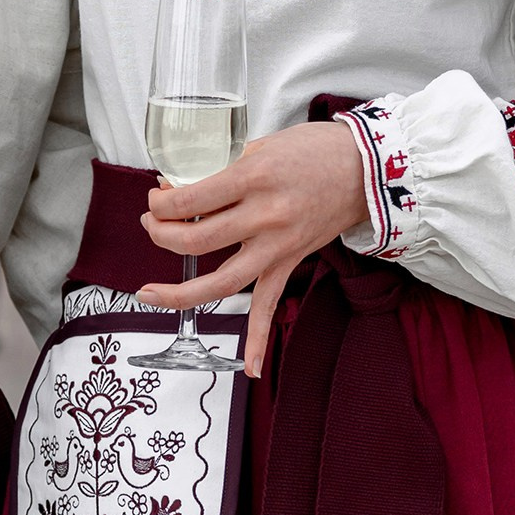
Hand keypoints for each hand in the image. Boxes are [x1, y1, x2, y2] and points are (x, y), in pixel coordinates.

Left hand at [139, 119, 367, 376]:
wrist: (367, 169)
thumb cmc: (315, 149)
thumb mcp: (262, 145)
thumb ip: (222, 167)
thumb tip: (179, 187)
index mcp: (253, 178)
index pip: (191, 200)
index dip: (162, 202)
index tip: (156, 197)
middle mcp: (264, 216)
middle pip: (196, 241)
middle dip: (161, 234)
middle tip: (151, 224)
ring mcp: (278, 246)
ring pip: (222, 282)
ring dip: (180, 293)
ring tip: (147, 293)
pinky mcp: (291, 262)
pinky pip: (271, 306)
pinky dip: (260, 339)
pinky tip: (251, 369)